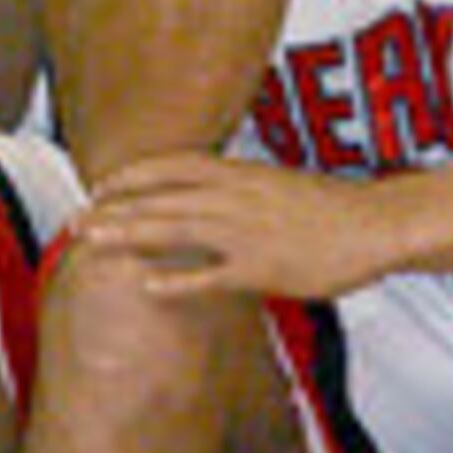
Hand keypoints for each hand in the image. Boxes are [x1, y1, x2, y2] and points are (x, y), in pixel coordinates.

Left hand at [75, 151, 393, 304]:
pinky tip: (147, 286)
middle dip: (113, 210)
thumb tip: (213, 195)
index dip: (130, 176)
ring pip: (173, 230)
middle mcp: (235, 197)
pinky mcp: (262, 269)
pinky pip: (211, 277)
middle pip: (160, 199)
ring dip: (128, 236)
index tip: (100, 186)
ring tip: (91, 243)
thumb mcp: (280, 184)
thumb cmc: (333, 208)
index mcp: (240, 173)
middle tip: (75, 222)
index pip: (171, 166)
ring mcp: (246, 233)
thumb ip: (241, 190)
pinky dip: (177, 281)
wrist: (376, 223)